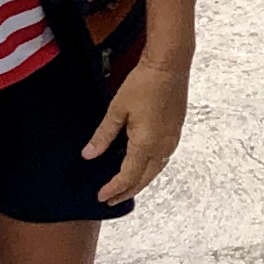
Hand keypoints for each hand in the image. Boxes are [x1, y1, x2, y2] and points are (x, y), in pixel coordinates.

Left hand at [84, 58, 189, 201]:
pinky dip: (150, 168)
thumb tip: (88, 155)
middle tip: (112, 199)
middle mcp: (162, 146)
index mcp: (146, 144)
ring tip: (126, 187)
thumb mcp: (117, 109)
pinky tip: (143, 164)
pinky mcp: (175, 130)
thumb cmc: (143, 83)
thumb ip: (103, 135)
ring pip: (156, 170)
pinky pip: (163, 158)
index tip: (101, 196)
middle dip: (127, 191)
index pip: (128, 176)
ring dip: (140, 181)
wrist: (170, 64)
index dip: (114, 188)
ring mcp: (172, 139)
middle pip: (145, 179)